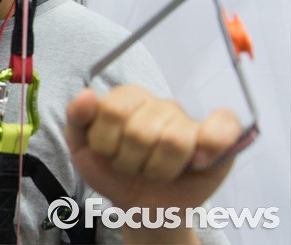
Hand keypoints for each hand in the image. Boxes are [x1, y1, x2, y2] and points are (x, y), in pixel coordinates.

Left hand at [65, 85, 240, 211]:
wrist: (140, 206)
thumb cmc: (111, 171)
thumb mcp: (81, 147)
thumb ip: (76, 117)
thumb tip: (87, 94)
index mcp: (128, 98)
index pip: (113, 110)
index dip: (106, 142)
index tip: (107, 153)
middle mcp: (159, 104)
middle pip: (141, 130)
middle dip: (129, 161)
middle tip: (132, 167)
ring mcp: (188, 120)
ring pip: (173, 140)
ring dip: (157, 170)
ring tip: (154, 172)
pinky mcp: (219, 138)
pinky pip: (225, 126)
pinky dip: (212, 144)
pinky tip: (197, 162)